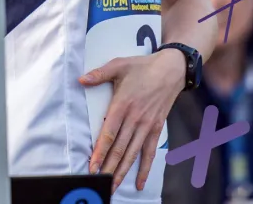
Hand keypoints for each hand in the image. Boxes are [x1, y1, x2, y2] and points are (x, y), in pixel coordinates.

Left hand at [79, 48, 184, 193]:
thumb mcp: (119, 65)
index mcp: (122, 104)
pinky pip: (149, 152)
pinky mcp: (156, 128)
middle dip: (108, 168)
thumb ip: (99, 74)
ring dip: (122, 172)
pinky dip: (144, 168)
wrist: (171, 69)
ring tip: (112, 187)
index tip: (92, 167)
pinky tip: (139, 183)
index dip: (100, 152)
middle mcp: (134, 118)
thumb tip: (81, 79)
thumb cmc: (142, 66)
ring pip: (132, 153)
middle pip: (119, 148)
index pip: (109, 134)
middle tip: (99, 184)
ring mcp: (146, 125)